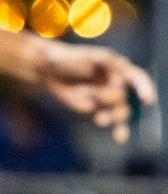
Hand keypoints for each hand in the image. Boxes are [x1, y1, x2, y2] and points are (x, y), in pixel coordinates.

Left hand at [34, 41, 156, 143]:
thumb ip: (100, 59)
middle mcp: (116, 81)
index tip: (145, 100)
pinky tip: (119, 138)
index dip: (144, 87)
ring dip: (113, 117)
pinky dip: (119, 129)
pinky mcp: (100, 108)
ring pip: (121, 111)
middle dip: (111, 100)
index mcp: (114, 66)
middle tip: (93, 96)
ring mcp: (109, 96)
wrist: (48, 70)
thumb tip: (117, 64)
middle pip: (124, 96)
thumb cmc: (63, 58)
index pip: (136, 76)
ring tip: (99, 119)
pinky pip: (114, 120)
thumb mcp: (79, 55)